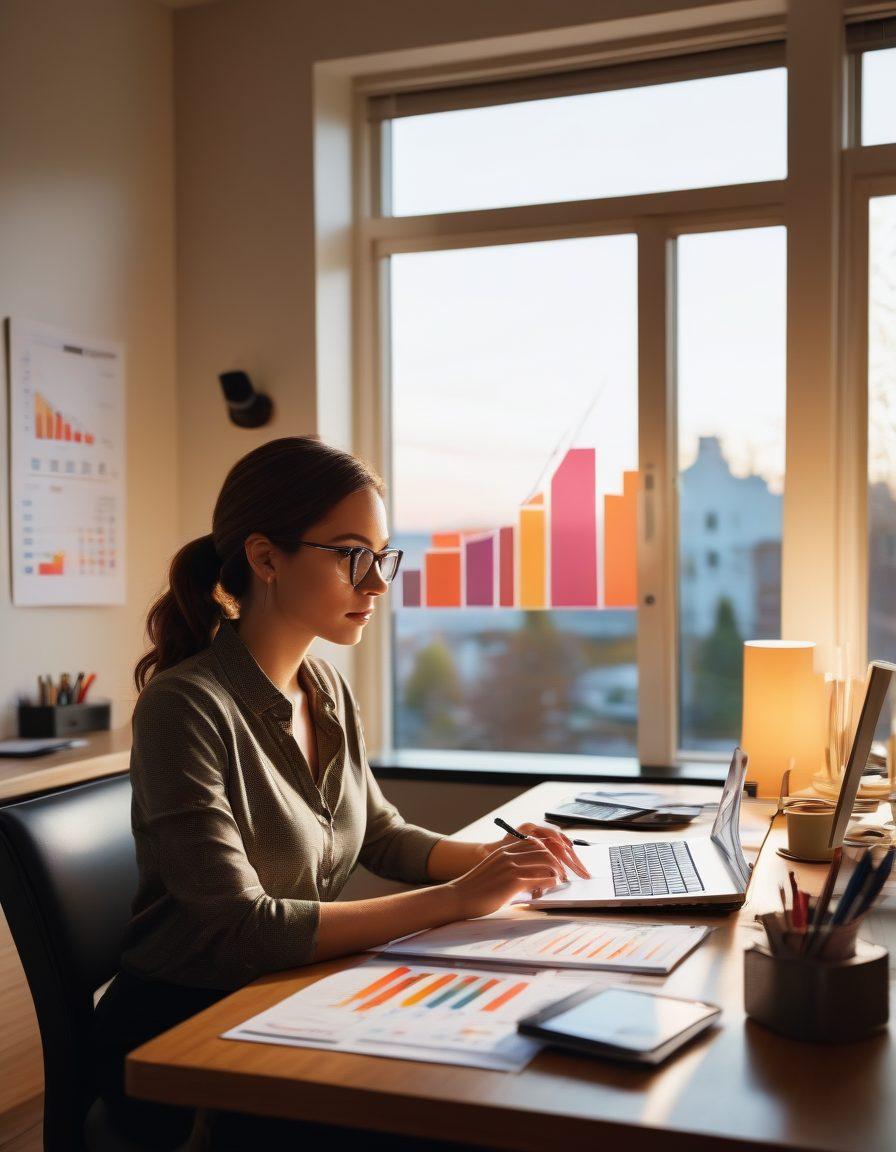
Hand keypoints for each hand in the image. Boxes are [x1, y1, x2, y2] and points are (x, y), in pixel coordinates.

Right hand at [446, 832, 586, 920]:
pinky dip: (550, 884)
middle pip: (544, 850)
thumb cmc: (475, 889)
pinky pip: (542, 879)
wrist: (457, 897)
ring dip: (557, 872)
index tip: (554, 862)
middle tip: (563, 874)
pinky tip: (548, 890)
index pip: (534, 843)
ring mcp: (511, 867)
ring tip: (559, 882)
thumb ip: (510, 869)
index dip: (547, 851)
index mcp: (504, 851)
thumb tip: (530, 878)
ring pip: (546, 862)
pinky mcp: (513, 882)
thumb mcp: (493, 871)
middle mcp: (509, 855)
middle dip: (557, 862)